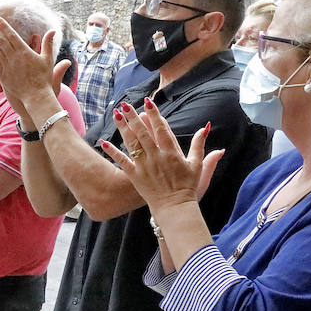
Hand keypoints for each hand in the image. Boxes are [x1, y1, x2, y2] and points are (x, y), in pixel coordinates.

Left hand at [0, 18, 69, 107]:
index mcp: (25, 52)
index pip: (12, 36)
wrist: (35, 96)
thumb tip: (53, 30)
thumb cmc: (43, 78)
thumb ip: (47, 44)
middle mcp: (14, 58)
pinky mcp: (2, 75)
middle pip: (2, 40)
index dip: (4, 27)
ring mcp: (7, 66)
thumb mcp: (47, 59)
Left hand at [99, 99, 222, 209]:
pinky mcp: (134, 175)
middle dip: (134, 117)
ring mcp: (144, 166)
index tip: (147, 102)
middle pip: (143, 133)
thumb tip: (206, 127)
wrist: (175, 207)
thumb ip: (199, 145)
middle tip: (125, 105)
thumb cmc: (188, 186)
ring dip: (123, 128)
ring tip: (116, 115)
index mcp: (172, 153)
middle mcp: (156, 157)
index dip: (154, 115)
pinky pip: (121, 161)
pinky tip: (103, 142)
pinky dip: (112, 152)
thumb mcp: (198, 165)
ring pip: (131, 143)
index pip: (161, 129)